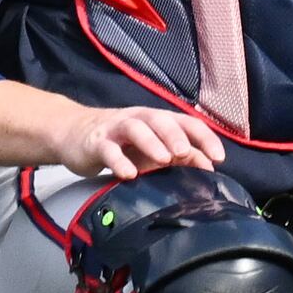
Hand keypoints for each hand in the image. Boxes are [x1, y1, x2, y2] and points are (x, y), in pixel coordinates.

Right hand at [50, 104, 225, 181]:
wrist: (74, 134)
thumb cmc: (121, 142)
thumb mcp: (153, 148)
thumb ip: (181, 156)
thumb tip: (209, 167)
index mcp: (158, 120)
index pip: (186, 122)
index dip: (204, 137)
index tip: (218, 157)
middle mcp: (139, 119)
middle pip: (160, 120)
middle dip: (176, 135)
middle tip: (186, 152)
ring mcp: (116, 129)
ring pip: (135, 129)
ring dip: (151, 143)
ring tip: (163, 160)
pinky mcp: (95, 143)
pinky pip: (108, 150)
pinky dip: (119, 161)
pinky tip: (128, 174)